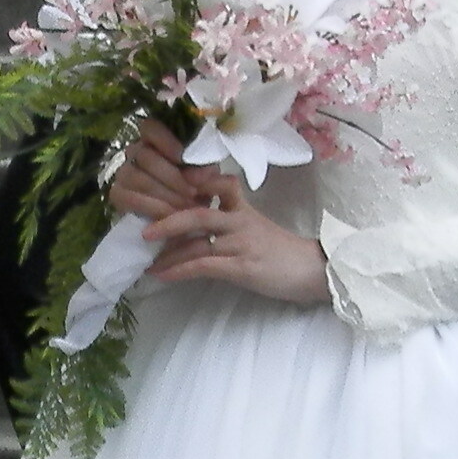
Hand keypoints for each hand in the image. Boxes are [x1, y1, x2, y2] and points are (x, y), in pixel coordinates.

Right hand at [104, 119, 221, 226]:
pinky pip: (128, 198)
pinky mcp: (117, 193)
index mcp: (157, 139)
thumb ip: (204, 171)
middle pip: (146, 156)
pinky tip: (168, 216)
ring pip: (138, 178)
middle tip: (192, 193)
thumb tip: (200, 176)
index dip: (165, 141)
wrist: (185, 214)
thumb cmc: (195, 187)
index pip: (151, 128)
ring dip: (164, 194)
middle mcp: (135, 151)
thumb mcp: (206, 176)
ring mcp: (124, 172)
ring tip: (184, 206)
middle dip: (172, 177)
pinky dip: (151, 207)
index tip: (182, 158)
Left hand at [140, 178, 326, 304]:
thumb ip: (228, 220)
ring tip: (148, 260)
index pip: (218, 185)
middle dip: (167, 220)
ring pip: (197, 241)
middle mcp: (240, 221)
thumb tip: (192, 224)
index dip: (193, 183)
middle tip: (145, 230)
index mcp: (243, 208)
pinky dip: (179, 270)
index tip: (168, 186)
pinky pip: (204, 265)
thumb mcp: (255, 227)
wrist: (312, 271)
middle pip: (198, 212)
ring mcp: (241, 243)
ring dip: (168, 252)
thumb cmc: (281, 252)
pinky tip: (163, 275)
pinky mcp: (242, 267)